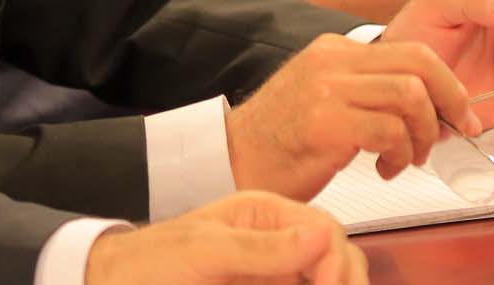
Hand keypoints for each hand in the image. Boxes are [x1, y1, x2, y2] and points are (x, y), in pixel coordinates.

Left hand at [86, 192, 365, 284]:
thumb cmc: (146, 263)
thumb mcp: (203, 250)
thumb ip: (260, 247)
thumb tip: (320, 237)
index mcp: (263, 215)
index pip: (325, 229)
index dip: (336, 260)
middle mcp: (276, 247)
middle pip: (337, 261)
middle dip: (346, 279)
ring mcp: (273, 277)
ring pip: (324, 280)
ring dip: (335, 284)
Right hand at [225, 32, 475, 200]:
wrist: (234, 158)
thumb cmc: (283, 138)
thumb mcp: (326, 96)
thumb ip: (368, 90)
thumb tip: (429, 104)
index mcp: (335, 50)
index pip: (411, 50)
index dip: (447, 84)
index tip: (460, 114)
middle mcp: (332, 60)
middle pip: (419, 63)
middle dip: (450, 100)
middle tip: (453, 132)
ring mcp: (326, 89)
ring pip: (410, 96)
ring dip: (422, 135)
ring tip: (408, 159)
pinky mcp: (324, 123)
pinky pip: (389, 131)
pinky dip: (400, 156)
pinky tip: (384, 169)